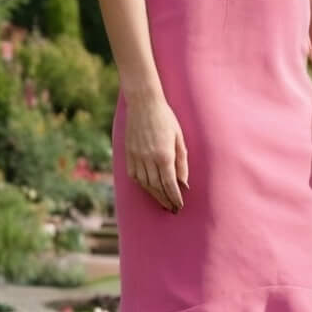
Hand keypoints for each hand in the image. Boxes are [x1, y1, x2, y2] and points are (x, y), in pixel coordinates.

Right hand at [125, 94, 187, 211]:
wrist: (143, 103)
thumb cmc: (165, 118)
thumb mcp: (179, 138)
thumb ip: (181, 161)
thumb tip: (183, 182)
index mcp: (164, 155)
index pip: (170, 184)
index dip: (175, 197)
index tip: (179, 205)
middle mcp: (148, 159)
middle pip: (156, 187)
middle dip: (165, 199)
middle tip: (171, 208)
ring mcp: (136, 157)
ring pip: (144, 183)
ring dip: (154, 195)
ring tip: (162, 201)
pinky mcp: (128, 154)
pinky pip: (134, 175)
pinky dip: (141, 184)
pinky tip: (147, 188)